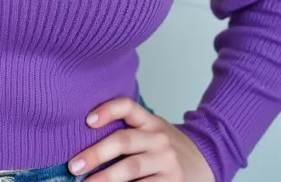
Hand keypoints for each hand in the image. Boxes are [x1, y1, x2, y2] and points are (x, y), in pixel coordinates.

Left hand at [68, 96, 214, 181]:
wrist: (205, 161)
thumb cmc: (166, 148)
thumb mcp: (152, 131)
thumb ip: (128, 131)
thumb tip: (85, 144)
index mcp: (150, 122)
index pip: (128, 107)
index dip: (107, 110)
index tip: (88, 120)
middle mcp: (159, 139)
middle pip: (124, 141)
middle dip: (96, 154)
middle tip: (74, 166)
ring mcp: (166, 162)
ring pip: (131, 168)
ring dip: (106, 178)